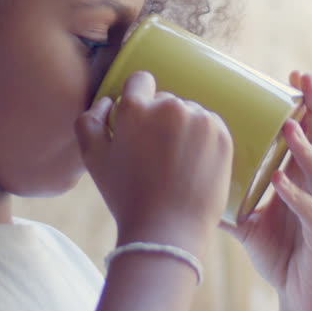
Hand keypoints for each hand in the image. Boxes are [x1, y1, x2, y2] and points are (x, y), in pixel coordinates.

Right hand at [76, 70, 232, 256]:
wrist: (167, 229)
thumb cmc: (126, 195)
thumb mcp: (93, 159)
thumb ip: (89, 121)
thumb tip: (108, 101)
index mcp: (136, 108)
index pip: (140, 81)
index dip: (138, 99)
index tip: (140, 121)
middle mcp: (170, 106)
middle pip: (166, 100)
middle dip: (160, 120)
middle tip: (156, 153)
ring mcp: (200, 119)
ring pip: (190, 114)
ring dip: (184, 129)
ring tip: (176, 163)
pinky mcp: (222, 135)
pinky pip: (210, 127)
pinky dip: (204, 140)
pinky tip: (193, 164)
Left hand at [224, 72, 311, 310]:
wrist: (302, 301)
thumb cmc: (280, 255)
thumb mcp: (248, 221)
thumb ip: (226, 197)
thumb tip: (185, 178)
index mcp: (305, 180)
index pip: (310, 133)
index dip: (306, 104)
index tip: (294, 75)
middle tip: (305, 81)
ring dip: (306, 149)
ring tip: (290, 126)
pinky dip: (298, 198)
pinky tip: (281, 184)